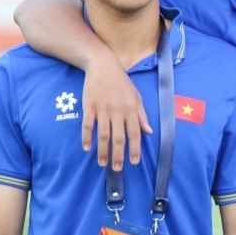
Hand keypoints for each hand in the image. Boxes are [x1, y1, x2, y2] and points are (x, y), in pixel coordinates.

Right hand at [82, 53, 150, 169]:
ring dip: (102, 151)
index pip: (134, 133)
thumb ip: (142, 115)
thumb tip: (149, 132)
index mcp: (131, 109)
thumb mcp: (136, 96)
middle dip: (118, 155)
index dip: (135, 149)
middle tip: (117, 168)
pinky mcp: (89, 106)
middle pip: (118, 138)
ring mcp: (103, 109)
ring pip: (103, 135)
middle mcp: (118, 111)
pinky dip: (86, 137)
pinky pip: (87, 125)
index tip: (134, 162)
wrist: (103, 66)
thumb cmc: (122, 83)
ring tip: (102, 163)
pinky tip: (87, 148)